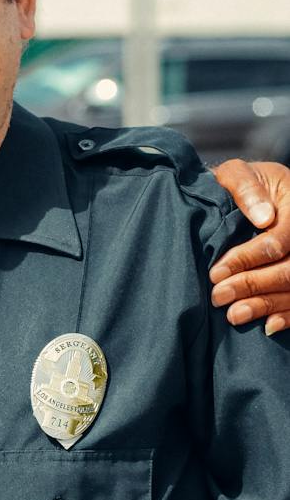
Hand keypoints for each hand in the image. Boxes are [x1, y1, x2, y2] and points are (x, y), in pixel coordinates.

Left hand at [209, 159, 289, 334]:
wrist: (259, 190)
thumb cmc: (244, 183)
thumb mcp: (239, 173)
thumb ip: (246, 187)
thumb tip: (263, 217)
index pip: (279, 240)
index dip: (248, 258)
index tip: (216, 272)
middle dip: (253, 285)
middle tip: (219, 297)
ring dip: (268, 305)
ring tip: (234, 315)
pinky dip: (289, 315)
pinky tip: (269, 326)